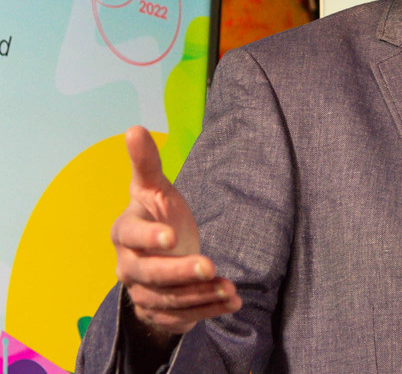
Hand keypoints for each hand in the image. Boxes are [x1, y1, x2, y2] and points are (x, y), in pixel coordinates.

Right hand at [110, 126, 240, 338]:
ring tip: (229, 288)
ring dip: (199, 295)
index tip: (173, 236)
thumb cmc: (157, 215)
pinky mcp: (158, 312)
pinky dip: (207, 311)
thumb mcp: (154, 188)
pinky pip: (180, 317)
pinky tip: (232, 302)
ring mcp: (141, 292)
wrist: (158, 255)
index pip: (131, 236)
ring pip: (167, 299)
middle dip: (179, 271)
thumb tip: (134, 129)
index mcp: (124, 232)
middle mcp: (128, 266)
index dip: (150, 237)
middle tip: (209, 265)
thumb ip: (146, 163)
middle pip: (148, 273)